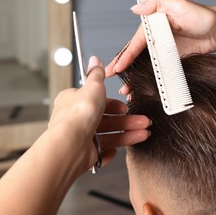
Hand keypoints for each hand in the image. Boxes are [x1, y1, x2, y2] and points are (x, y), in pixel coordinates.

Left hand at [48, 56, 149, 171]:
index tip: (125, 106)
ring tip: (144, 133)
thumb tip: (95, 60)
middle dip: (128, 120)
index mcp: (74, 102)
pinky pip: (103, 152)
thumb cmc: (78, 114)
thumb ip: (96, 74)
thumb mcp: (92, 86)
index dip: (114, 104)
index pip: (97, 101)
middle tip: (143, 121)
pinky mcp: (86, 153)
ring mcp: (82, 138)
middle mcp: (77, 120)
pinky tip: (119, 149)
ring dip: (128, 134)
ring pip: (109, 135)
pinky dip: (112, 151)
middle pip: (107, 119)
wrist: (71, 144)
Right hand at [105, 0, 215, 92]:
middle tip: (110, 78)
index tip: (117, 67)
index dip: (125, 56)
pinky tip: (143, 88)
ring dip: (133, 77)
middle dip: (122, 67)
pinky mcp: (171, 60)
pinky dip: (149, 80)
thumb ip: (156, 4)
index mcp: (153, 25)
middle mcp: (156, 38)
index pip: (136, 42)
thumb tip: (136, 8)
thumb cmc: (201, 15)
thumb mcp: (178, 4)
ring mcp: (163, 51)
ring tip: (126, 90)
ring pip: (143, 65)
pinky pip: (158, 71)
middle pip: (135, 55)